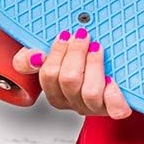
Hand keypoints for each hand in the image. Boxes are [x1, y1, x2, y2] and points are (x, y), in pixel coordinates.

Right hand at [11, 27, 132, 118]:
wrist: (112, 75)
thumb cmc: (81, 63)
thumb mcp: (53, 56)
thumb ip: (30, 57)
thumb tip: (34, 56)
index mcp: (55, 91)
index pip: (48, 75)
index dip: (56, 53)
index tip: (65, 35)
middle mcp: (73, 101)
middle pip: (69, 80)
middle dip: (76, 52)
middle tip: (83, 35)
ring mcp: (93, 106)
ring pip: (90, 91)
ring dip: (94, 64)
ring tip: (97, 47)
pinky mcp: (113, 109)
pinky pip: (114, 108)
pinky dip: (114, 95)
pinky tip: (113, 79)